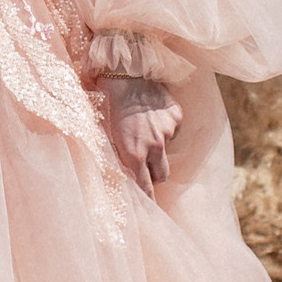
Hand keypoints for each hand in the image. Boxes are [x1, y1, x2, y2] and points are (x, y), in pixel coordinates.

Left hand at [103, 75, 182, 193]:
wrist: (124, 72)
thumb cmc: (106, 102)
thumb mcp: (105, 133)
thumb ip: (116, 154)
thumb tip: (120, 171)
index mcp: (133, 153)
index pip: (145, 187)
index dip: (147, 199)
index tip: (149, 209)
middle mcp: (154, 146)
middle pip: (162, 176)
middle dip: (154, 174)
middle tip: (144, 165)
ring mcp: (167, 131)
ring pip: (166, 149)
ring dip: (157, 145)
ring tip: (141, 126)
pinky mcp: (176, 116)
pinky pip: (173, 128)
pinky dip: (163, 125)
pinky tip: (150, 112)